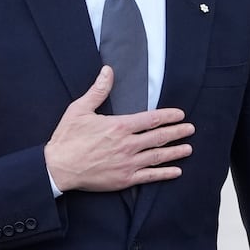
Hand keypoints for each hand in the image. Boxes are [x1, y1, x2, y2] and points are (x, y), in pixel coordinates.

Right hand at [44, 66, 194, 192]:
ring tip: (188, 148)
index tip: (180, 114)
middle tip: (190, 129)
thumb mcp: (80, 109)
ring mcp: (128, 163)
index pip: (152, 119)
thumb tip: (108, 71)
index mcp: (119, 126)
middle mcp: (128, 144)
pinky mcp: (124, 179)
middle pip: (159, 137)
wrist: (58, 167)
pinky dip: (164, 174)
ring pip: (158, 156)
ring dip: (175, 151)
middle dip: (177, 132)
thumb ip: (98, 90)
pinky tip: (176, 171)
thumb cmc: (68, 138)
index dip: (169, 116)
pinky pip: (150, 176)